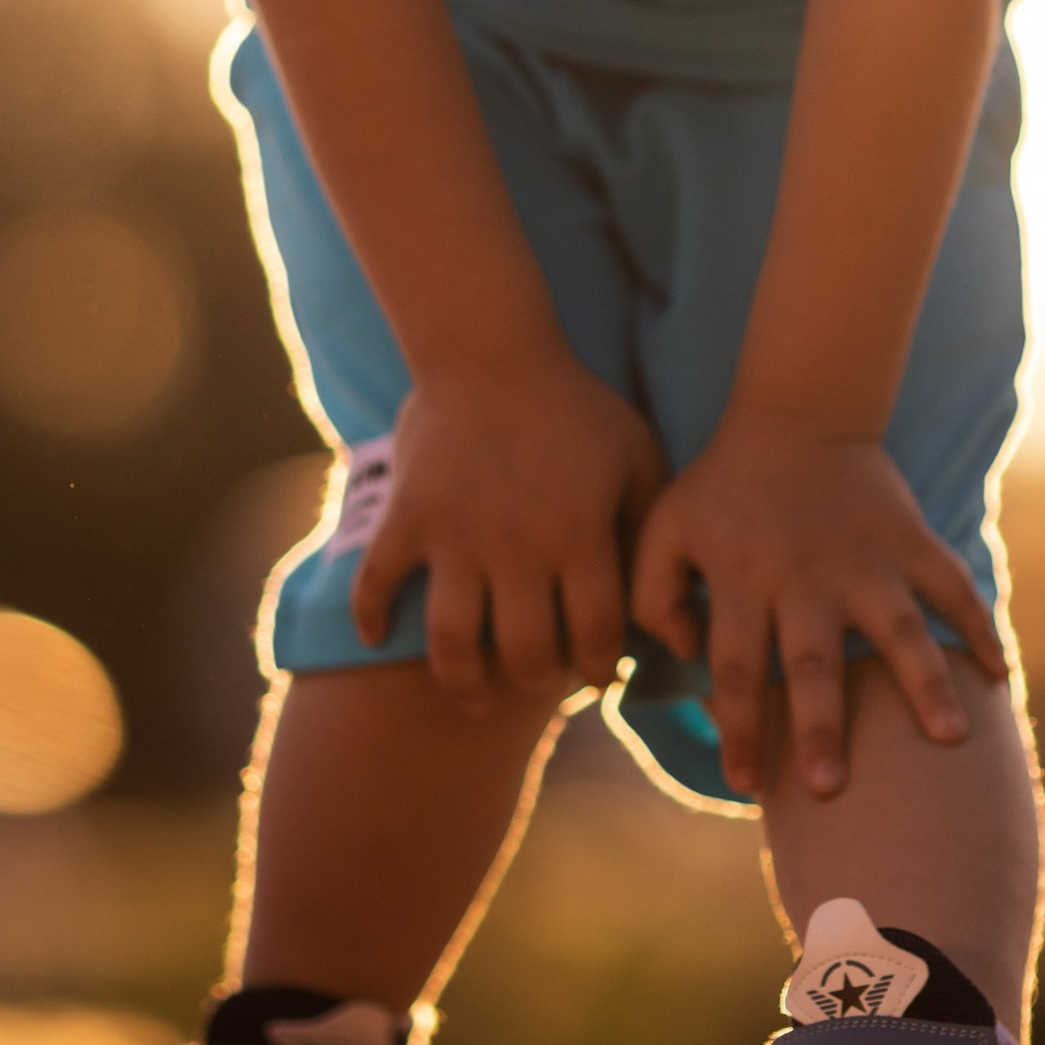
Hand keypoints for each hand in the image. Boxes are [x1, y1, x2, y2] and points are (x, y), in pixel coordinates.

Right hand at [353, 351, 665, 707]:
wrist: (490, 350)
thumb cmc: (576, 407)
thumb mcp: (638, 457)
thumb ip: (655, 534)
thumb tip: (675, 615)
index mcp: (579, 535)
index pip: (595, 636)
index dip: (600, 668)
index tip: (597, 674)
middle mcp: (517, 547)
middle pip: (525, 652)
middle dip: (538, 679)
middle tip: (539, 676)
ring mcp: (455, 535)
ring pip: (451, 641)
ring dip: (464, 681)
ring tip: (475, 694)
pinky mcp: (407, 517)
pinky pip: (376, 581)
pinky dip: (369, 616)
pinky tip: (375, 637)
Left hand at [630, 413, 1005, 799]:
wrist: (798, 414)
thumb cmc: (723, 485)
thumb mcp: (666, 528)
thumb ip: (652, 595)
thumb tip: (679, 655)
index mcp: (744, 578)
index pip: (734, 666)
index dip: (738, 727)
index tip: (745, 783)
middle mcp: (807, 577)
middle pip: (813, 662)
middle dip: (821, 727)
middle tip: (830, 788)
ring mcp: (867, 559)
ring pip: (899, 629)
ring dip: (924, 684)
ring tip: (950, 738)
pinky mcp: (911, 540)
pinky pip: (953, 588)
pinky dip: (980, 629)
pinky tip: (1001, 676)